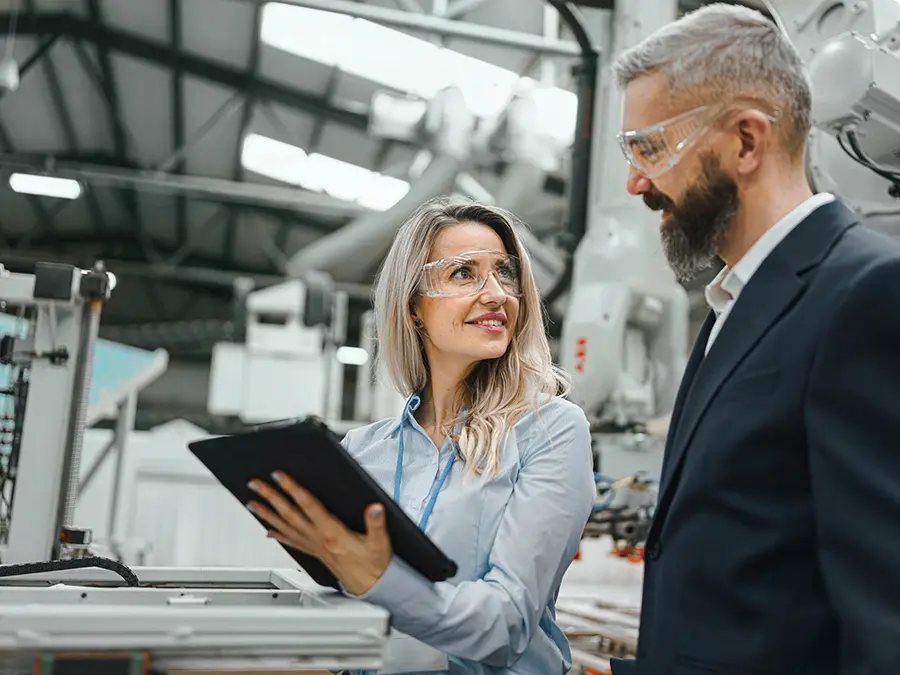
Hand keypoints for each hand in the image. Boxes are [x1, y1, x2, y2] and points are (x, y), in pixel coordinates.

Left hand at [247, 471, 392, 594]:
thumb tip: (375, 508)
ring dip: (267, 515)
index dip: (293, 489)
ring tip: (252, 504)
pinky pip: (291, 542)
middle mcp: (318, 539)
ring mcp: (313, 546)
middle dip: (271, 498)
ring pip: (285, 527)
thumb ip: (377, 523)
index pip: (308, 506)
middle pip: (289, 514)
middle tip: (255, 485)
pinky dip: (277, 534)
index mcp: (332, 533)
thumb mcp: (380, 542)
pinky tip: (268, 530)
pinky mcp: (314, 552)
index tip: (279, 477)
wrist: (370, 586)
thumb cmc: (373, 564)